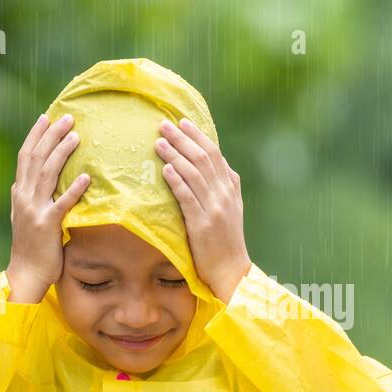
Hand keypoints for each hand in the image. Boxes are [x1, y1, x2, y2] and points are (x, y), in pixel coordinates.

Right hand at [5, 113, 89, 302]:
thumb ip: (33, 196)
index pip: (25, 157)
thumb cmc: (32, 246)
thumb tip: (39, 179)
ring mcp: (34, 211)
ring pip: (47, 174)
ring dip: (62, 152)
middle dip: (51, 136)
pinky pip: (62, 204)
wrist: (25, 273)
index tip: (46, 117)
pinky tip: (86, 176)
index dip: (36, 135)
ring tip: (76, 136)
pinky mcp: (47, 226)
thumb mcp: (27, 215)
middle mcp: (24, 197)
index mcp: (19, 193)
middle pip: (36, 158)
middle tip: (67, 118)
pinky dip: (73, 189)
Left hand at [155, 117, 250, 302]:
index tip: (182, 122)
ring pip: (194, 174)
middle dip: (182, 139)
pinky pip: (188, 197)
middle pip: (202, 158)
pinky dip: (177, 181)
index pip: (214, 154)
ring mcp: (214, 209)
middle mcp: (224, 195)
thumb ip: (225, 184)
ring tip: (159, 142)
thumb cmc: (226, 239)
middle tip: (164, 124)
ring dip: (175, 155)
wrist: (231, 269)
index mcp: (230, 188)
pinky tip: (165, 169)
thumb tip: (217, 161)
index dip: (197, 136)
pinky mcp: (202, 224)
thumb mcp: (232, 208)